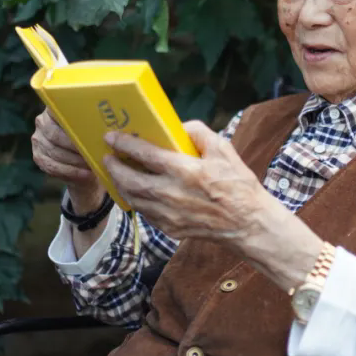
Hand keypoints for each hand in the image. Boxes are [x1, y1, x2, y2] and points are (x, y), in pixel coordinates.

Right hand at [32, 109, 101, 210]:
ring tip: (92, 165)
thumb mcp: (92, 128)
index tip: (87, 126)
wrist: (80, 161)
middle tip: (93, 152)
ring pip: (54, 152)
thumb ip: (95, 124)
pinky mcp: (38, 156)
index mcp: (55, 108)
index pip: (56, 107)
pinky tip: (85, 174)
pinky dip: (71, 172)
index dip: (70, 118)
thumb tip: (111, 127)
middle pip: (55, 134)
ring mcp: (38, 140)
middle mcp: (42, 122)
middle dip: (75, 145)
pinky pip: (52, 166)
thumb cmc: (90, 139)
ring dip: (75, 160)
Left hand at [103, 121, 323, 290]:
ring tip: (116, 173)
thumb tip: (177, 127)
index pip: (144, 154)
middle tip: (107, 157)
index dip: (124, 144)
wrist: (247, 223)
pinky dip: (136, 200)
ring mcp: (168, 214)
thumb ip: (198, 133)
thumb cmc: (238, 184)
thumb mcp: (223, 149)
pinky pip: (144, 212)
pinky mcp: (169, 228)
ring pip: (132, 198)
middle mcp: (171, 193)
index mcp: (185, 170)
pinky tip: (136, 191)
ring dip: (120, 184)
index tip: (112, 137)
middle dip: (114, 167)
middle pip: (129, 180)